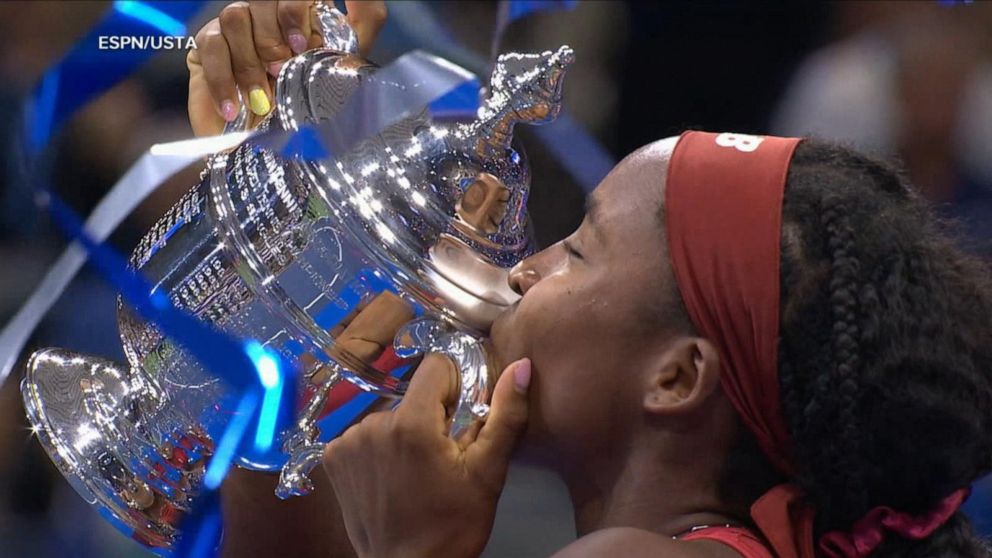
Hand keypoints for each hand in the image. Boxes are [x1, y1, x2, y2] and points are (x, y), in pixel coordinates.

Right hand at [187, 0, 386, 136]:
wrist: (260, 146)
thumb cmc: (307, 105)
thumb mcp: (343, 67)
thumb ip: (358, 37)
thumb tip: (366, 11)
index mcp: (303, 13)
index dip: (298, 12)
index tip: (303, 46)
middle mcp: (268, 13)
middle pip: (265, 0)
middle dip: (274, 39)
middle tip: (281, 73)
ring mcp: (238, 26)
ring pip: (236, 17)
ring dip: (250, 61)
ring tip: (261, 98)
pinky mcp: (208, 44)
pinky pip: (211, 46)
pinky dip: (223, 79)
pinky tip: (234, 106)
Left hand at [323, 355, 532, 557]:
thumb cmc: (452, 526)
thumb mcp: (488, 474)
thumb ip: (505, 415)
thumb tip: (521, 366)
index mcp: (412, 424)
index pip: (436, 367)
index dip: (455, 387)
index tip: (460, 419)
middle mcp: (373, 424)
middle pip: (414, 395)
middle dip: (432, 417)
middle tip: (442, 457)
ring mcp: (348, 442)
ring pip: (390, 414)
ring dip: (404, 433)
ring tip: (416, 472)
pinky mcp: (333, 458)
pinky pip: (364, 434)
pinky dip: (379, 448)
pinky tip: (391, 477)